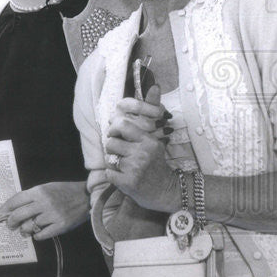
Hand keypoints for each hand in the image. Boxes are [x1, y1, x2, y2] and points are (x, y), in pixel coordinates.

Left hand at [0, 181, 89, 239]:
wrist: (88, 197)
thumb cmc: (66, 191)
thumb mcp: (48, 187)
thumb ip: (32, 196)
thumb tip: (13, 208)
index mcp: (40, 191)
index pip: (15, 200)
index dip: (4, 208)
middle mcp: (44, 203)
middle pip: (18, 215)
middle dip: (10, 222)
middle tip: (10, 225)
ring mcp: (52, 215)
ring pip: (28, 227)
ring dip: (24, 230)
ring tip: (26, 230)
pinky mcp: (60, 226)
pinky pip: (40, 235)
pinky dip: (37, 236)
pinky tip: (39, 233)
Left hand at [105, 84, 178, 210]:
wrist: (166, 191)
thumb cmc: (157, 162)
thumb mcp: (156, 137)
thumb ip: (153, 110)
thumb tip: (155, 85)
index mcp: (149, 140)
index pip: (122, 125)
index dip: (115, 129)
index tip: (120, 135)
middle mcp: (143, 153)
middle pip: (111, 141)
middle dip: (113, 146)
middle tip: (121, 151)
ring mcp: (136, 168)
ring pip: (109, 157)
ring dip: (113, 161)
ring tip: (124, 164)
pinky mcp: (129, 183)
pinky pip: (109, 173)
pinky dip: (114, 176)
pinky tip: (124, 176)